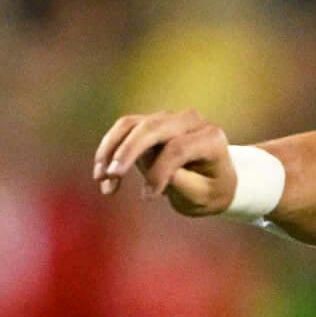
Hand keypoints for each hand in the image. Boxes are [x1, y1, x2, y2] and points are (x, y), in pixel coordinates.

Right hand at [94, 109, 236, 214]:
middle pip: (153, 128)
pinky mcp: (150, 122)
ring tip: (101, 179)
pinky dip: (109, 149)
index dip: (159, 172)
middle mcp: (190, 121)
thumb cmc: (211, 190)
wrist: (215, 179)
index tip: (147, 198)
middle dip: (128, 151)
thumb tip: (150, 166)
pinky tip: (101, 174)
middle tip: (111, 175)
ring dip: (111, 150)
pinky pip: (123, 129)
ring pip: (131, 125)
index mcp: (211, 139)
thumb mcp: (204, 195)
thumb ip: (182, 181)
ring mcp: (169, 118)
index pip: (179, 148)